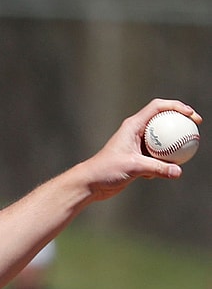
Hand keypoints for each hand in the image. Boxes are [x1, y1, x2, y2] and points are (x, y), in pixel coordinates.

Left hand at [80, 98, 201, 200]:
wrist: (92, 182)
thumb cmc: (106, 170)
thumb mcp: (133, 167)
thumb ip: (156, 168)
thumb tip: (178, 171)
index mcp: (133, 125)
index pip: (157, 107)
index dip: (176, 106)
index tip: (191, 115)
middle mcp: (135, 132)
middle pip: (162, 119)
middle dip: (180, 120)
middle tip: (197, 127)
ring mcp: (138, 144)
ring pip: (162, 138)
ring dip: (175, 142)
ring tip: (191, 148)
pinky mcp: (139, 157)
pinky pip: (159, 154)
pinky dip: (166, 159)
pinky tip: (169, 171)